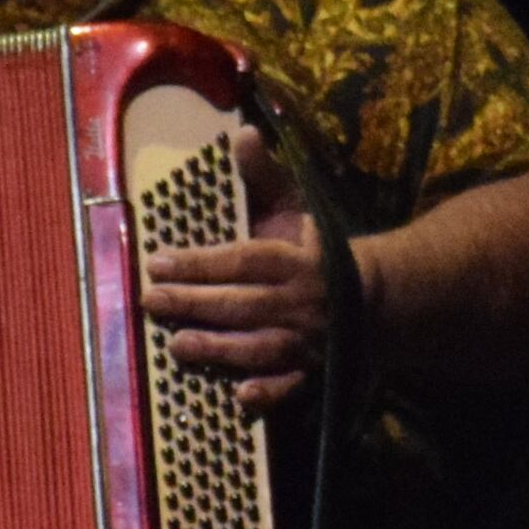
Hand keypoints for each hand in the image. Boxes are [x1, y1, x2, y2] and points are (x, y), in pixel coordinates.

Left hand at [140, 121, 341, 418]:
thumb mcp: (297, 206)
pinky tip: (242, 395)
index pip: (242, 260)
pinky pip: (293, 386)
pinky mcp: (313, 371)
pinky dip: (271, 392)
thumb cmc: (322, 249)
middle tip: (151, 300)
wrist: (377, 295)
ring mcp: (307, 340)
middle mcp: (301, 301)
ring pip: (261, 346)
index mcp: (296, 259)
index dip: (200, 262)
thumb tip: (242, 133)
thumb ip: (265, 176)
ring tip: (178, 345)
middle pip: (243, 303)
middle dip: (195, 303)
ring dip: (220, 348)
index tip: (157, 260)